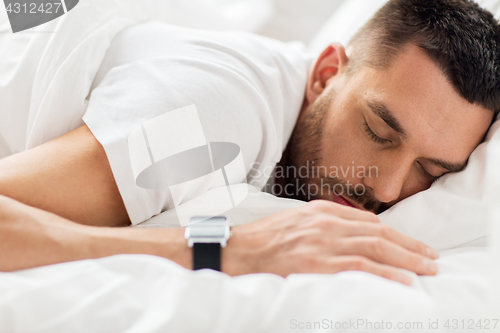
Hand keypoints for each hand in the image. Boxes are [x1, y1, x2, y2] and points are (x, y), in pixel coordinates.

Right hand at [222, 200, 438, 284]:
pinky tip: (403, 280)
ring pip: (374, 248)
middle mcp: (326, 223)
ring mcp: (322, 242)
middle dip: (409, 246)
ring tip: (427, 269)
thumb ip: (324, 225)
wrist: (237, 251)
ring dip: (406, 260)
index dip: (395, 234)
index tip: (411, 245)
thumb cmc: (265, 239)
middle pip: (378, 233)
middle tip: (431, 257)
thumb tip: (351, 235)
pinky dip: (384, 273)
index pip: (368, 221)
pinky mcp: (317, 263)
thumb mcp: (297, 221)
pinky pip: (359, 267)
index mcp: (322, 211)